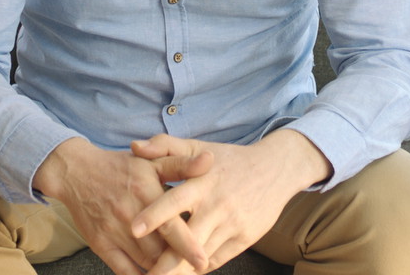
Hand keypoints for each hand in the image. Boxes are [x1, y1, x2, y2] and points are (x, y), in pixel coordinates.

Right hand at [32, 138, 212, 274]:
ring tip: (176, 271)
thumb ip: (182, 165)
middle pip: (160, 250)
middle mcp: (130, 216)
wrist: (76, 172)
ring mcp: (114, 233)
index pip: (171, 225)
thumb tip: (210, 161)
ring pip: (145, 262)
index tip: (203, 261)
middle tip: (194, 268)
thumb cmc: (120, 167)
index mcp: (146, 193)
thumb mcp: (151, 161)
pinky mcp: (101, 245)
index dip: (188, 245)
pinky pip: (124, 270)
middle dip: (178, 262)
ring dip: (162, 270)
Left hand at [130, 130, 331, 274]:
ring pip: (201, 256)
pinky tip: (182, 274)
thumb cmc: (229, 159)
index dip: (154, 215)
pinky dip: (198, 269)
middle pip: (187, 240)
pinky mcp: (245, 239)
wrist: (276, 169)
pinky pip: (217, 260)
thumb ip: (164, 146)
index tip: (133, 230)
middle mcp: (217, 206)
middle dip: (164, 263)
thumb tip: (134, 147)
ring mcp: (232, 225)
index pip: (174, 201)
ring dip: (179, 271)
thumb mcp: (197, 147)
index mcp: (202, 183)